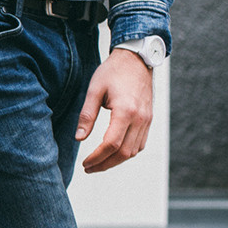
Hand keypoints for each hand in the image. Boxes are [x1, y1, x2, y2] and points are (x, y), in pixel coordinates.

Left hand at [77, 46, 154, 172]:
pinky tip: (113, 154)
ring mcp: (147, 120)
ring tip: (98, 163)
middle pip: (123, 152)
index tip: (84, 163)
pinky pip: (140, 144)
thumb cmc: (113, 72)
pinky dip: (127, 153)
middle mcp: (140, 118)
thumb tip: (79, 138)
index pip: (111, 144)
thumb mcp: (94, 90)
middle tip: (88, 168)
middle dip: (105, 164)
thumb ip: (87, 115)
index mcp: (126, 111)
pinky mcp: (149, 119)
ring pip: (133, 151)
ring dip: (116, 161)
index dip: (96, 157)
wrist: (136, 59)